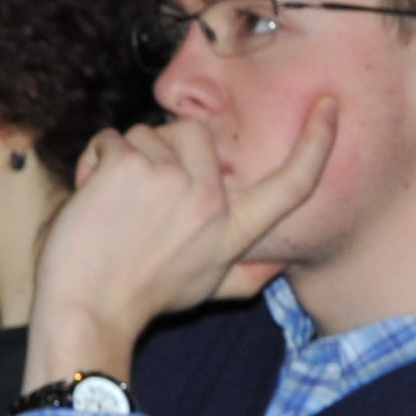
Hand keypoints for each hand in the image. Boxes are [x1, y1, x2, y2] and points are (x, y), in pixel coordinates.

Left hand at [21, 102, 338, 387]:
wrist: (87, 309)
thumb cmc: (142, 298)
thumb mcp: (208, 289)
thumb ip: (249, 273)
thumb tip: (283, 264)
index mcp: (233, 229)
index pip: (291, 184)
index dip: (317, 143)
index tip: (328, 106)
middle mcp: (211, 201)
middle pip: (195, 133)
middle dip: (163, 150)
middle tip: (140, 195)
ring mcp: (171, 179)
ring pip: (147, 134)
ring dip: (124, 160)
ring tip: (112, 204)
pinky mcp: (129, 166)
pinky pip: (109, 140)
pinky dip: (93, 161)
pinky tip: (91, 196)